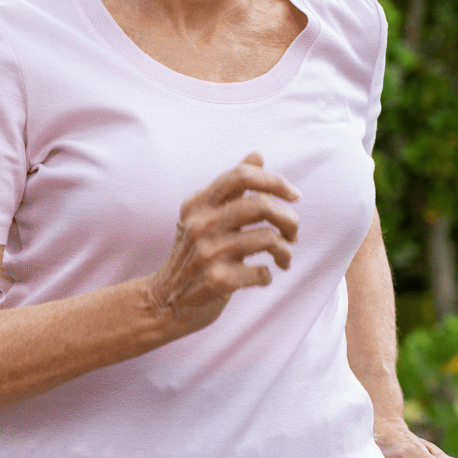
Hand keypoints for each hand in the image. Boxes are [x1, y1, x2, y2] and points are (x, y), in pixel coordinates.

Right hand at [147, 152, 299, 342]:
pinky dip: (268, 275)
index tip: (294, 195)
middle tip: (293, 232)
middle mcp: (200, 224)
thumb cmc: (192, 255)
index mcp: (197, 204)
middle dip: (288, 218)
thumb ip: (231, 188)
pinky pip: (262, 271)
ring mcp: (208, 252)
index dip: (274, 180)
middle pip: (260, 204)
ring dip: (285, 249)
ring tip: (283, 258)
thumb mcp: (203, 217)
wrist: (164, 302)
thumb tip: (257, 155)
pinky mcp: (218, 281)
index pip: (240, 175)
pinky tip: (261, 276)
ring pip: (268, 238)